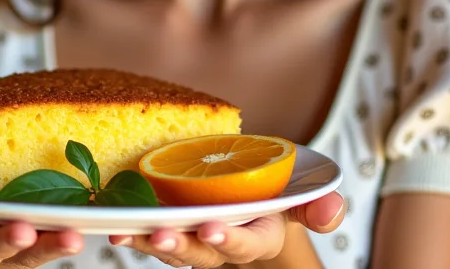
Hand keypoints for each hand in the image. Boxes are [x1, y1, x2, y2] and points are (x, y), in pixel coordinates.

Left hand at [107, 192, 344, 267]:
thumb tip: (333, 209)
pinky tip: (117, 226)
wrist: (251, 198)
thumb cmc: (273, 198)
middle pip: (202, 252)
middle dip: (183, 244)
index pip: (245, 243)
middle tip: (164, 234)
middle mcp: (224, 245)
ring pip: (173, 249)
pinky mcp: (174, 233)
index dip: (229, 238)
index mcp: (258, 236)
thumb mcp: (297, 200)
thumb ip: (314, 207)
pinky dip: (135, 234)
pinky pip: (154, 238)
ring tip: (129, 232)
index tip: (212, 228)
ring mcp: (197, 242)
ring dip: (150, 242)